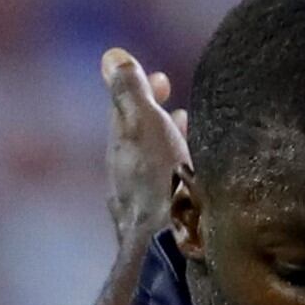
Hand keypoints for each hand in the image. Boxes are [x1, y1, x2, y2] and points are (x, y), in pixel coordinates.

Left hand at [96, 47, 188, 254]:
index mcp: (121, 149)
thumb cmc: (160, 181)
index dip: (143, 89)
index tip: (163, 78)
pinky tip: (194, 178)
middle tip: (177, 104)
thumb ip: (129, 91)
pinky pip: (167, 188)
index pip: (127, 110)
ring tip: (189, 132)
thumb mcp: (144, 124)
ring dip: (170, 143)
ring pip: (154, 164)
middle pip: (139, 139)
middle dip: (157, 117)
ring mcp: (140, 204)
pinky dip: (180, 170)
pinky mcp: (160, 226)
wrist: (169, 247)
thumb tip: (109, 56)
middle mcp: (125, 177)